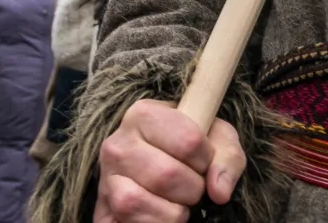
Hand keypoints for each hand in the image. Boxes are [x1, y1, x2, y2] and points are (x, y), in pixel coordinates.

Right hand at [95, 99, 242, 222]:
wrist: (163, 162)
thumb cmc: (191, 146)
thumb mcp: (217, 139)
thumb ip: (227, 158)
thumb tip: (219, 192)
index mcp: (144, 114)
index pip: (188, 141)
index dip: (206, 159)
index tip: (204, 161)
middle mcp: (117, 144)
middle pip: (165, 175)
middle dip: (192, 190)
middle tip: (194, 187)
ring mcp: (105, 178)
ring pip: (134, 202)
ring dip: (170, 213)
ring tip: (178, 204)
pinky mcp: (100, 209)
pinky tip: (161, 217)